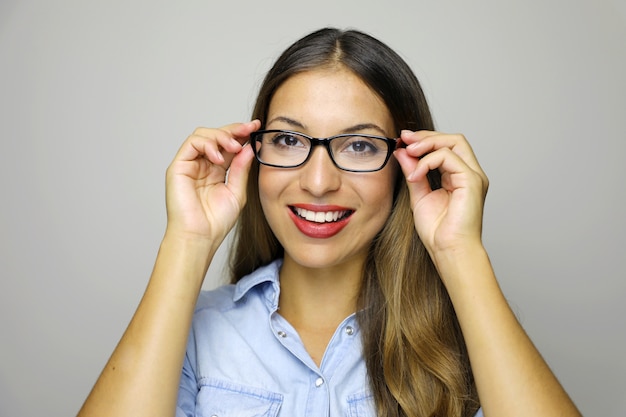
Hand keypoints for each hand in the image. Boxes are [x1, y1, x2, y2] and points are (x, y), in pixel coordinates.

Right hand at [164, 120, 259, 242]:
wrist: (200, 237)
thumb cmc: (216, 221)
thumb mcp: (237, 191)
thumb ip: (241, 168)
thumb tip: (250, 147)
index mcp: (217, 170)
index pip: (229, 145)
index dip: (242, 134)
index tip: (257, 128)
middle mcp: (202, 164)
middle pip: (216, 135)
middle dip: (234, 129)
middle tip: (249, 129)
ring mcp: (190, 164)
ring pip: (203, 134)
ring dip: (222, 136)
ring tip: (234, 147)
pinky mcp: (178, 166)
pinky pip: (192, 143)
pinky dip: (207, 144)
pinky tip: (219, 157)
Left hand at [394, 130, 488, 258]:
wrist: (448, 250)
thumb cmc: (437, 231)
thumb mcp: (418, 196)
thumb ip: (413, 173)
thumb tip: (402, 152)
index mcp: (458, 176)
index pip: (446, 146)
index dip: (424, 140)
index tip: (403, 141)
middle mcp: (469, 174)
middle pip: (452, 139)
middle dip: (426, 136)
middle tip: (404, 139)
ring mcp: (473, 176)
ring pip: (454, 142)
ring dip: (428, 143)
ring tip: (408, 152)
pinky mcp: (472, 181)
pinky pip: (449, 158)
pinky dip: (428, 161)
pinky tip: (415, 175)